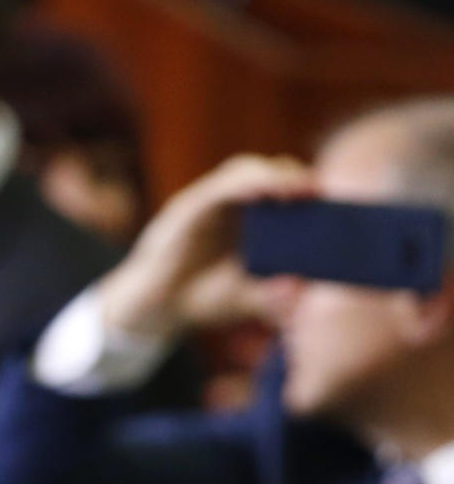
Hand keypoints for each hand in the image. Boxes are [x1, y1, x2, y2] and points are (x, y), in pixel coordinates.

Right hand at [98, 153, 313, 337]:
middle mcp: (228, 204)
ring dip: (269, 176)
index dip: (305, 190)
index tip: (329, 199)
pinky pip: (213, 190)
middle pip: (266, 174)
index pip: (281, 191)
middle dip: (293, 178)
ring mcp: (205, 203)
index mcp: (248, 219)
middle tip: (317, 190)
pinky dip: (237, 185)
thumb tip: (300, 291)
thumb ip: (270, 298)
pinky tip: (257, 190)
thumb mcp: (242, 301)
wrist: (153, 311)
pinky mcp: (184, 210)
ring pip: (241, 173)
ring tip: (295, 188)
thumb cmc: (200, 298)